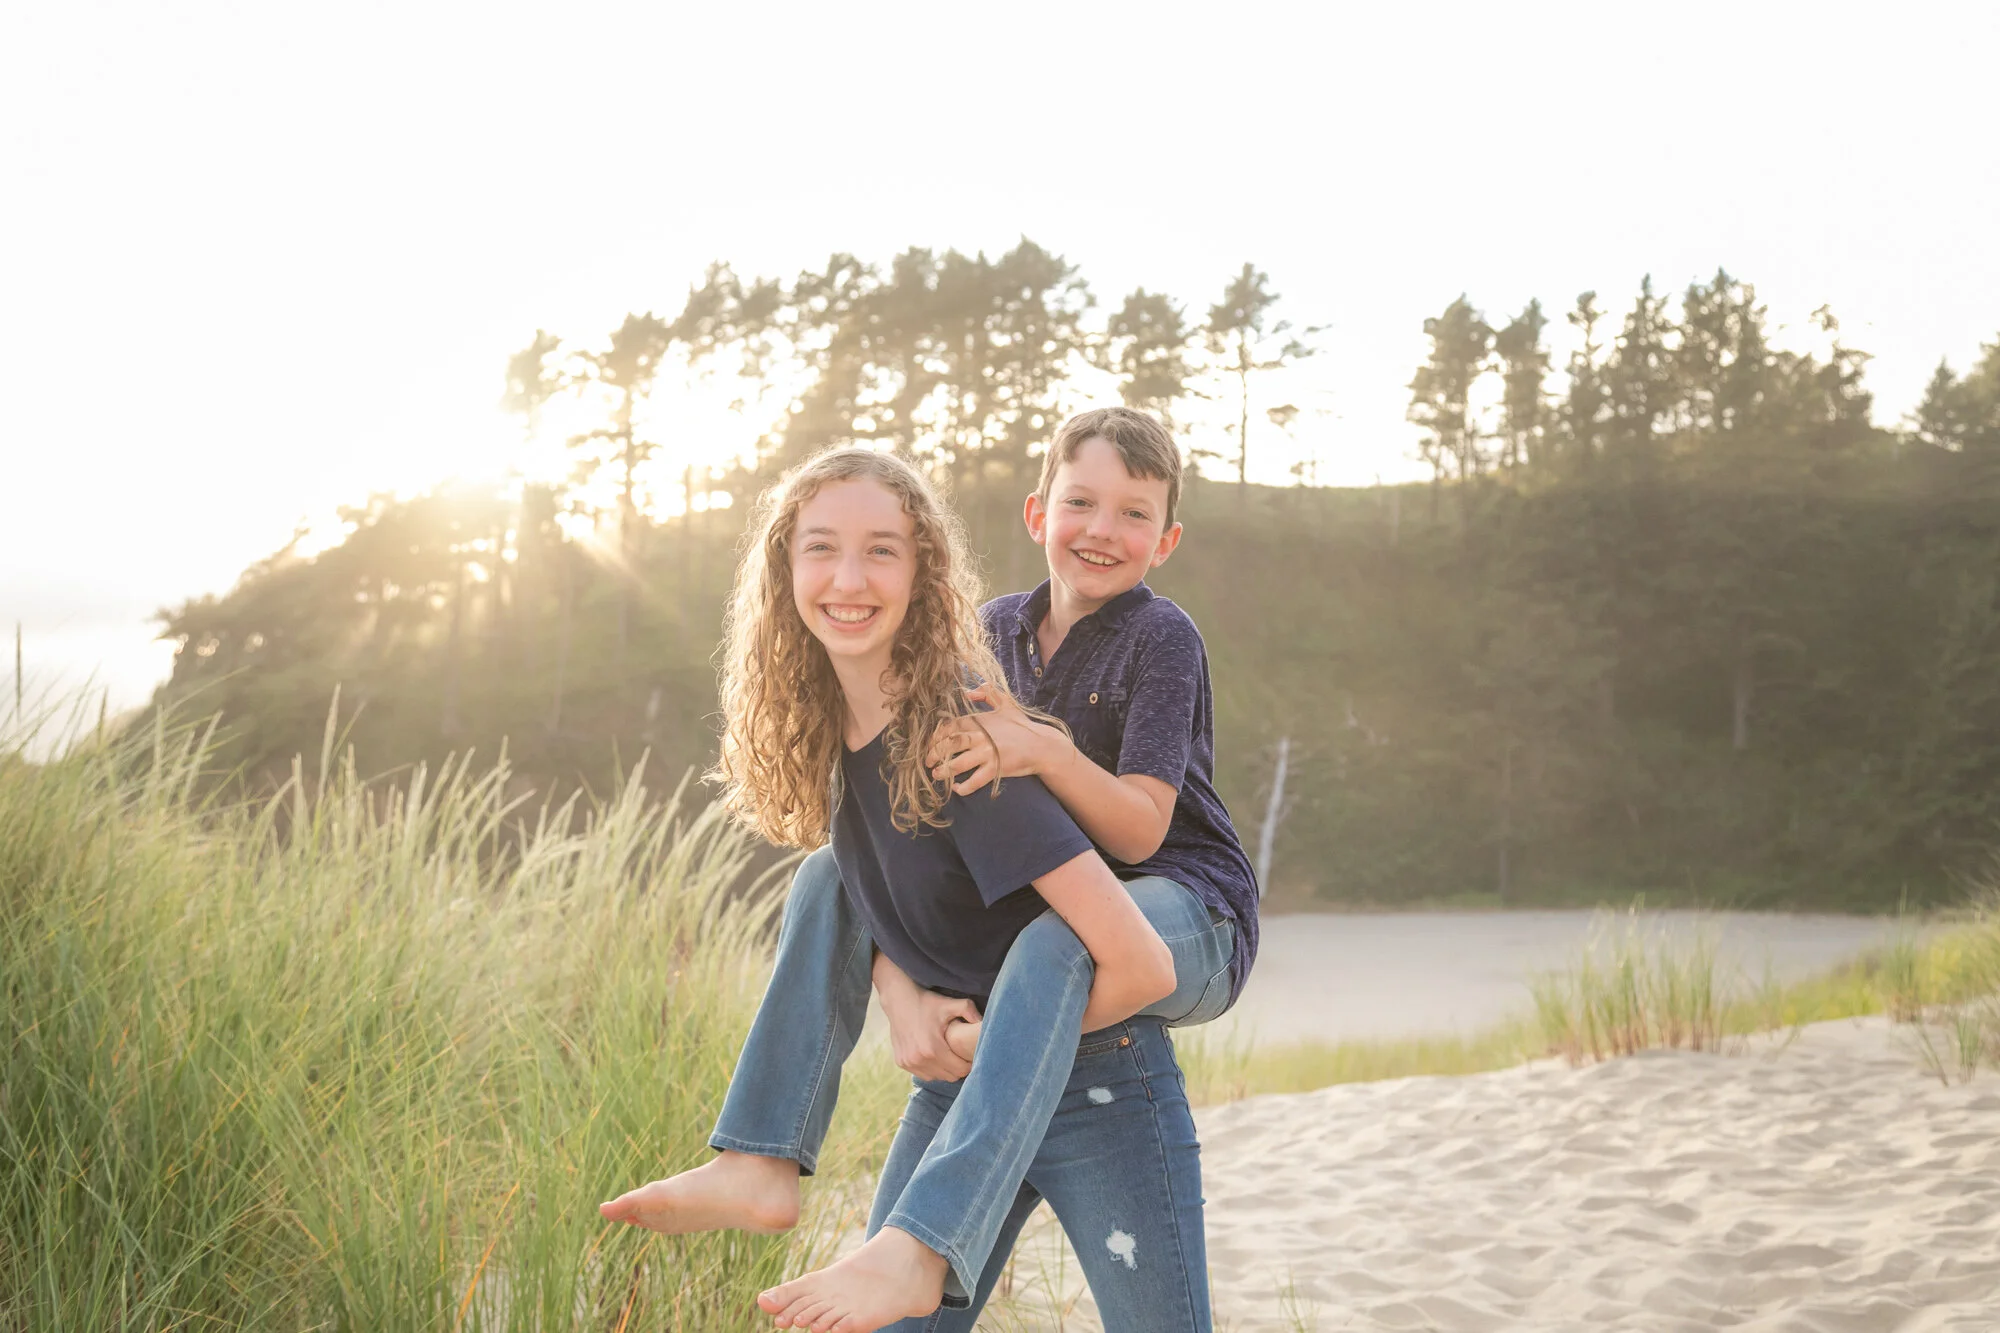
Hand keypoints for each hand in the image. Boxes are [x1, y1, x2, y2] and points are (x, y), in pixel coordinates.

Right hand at [878, 981, 980, 1081]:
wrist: (898, 1000)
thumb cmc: (926, 1002)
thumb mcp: (949, 1004)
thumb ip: (969, 1011)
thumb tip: (983, 1023)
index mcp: (933, 1048)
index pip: (960, 1069)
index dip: (969, 1063)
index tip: (970, 1054)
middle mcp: (919, 1059)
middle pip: (950, 1076)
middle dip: (958, 1067)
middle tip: (960, 1055)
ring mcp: (909, 1062)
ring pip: (936, 1077)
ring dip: (944, 1070)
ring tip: (948, 1055)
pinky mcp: (901, 1063)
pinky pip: (923, 1074)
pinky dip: (931, 1069)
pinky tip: (934, 1056)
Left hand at [926, 684, 1067, 795]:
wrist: (1042, 746)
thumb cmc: (1022, 725)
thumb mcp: (1006, 703)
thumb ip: (988, 692)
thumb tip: (968, 691)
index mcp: (979, 721)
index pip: (950, 727)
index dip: (936, 736)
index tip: (930, 744)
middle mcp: (980, 737)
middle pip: (950, 745)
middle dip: (935, 754)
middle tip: (927, 762)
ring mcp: (988, 753)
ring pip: (958, 764)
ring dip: (944, 771)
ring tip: (936, 775)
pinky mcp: (996, 769)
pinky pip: (975, 780)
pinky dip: (964, 787)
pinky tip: (957, 789)